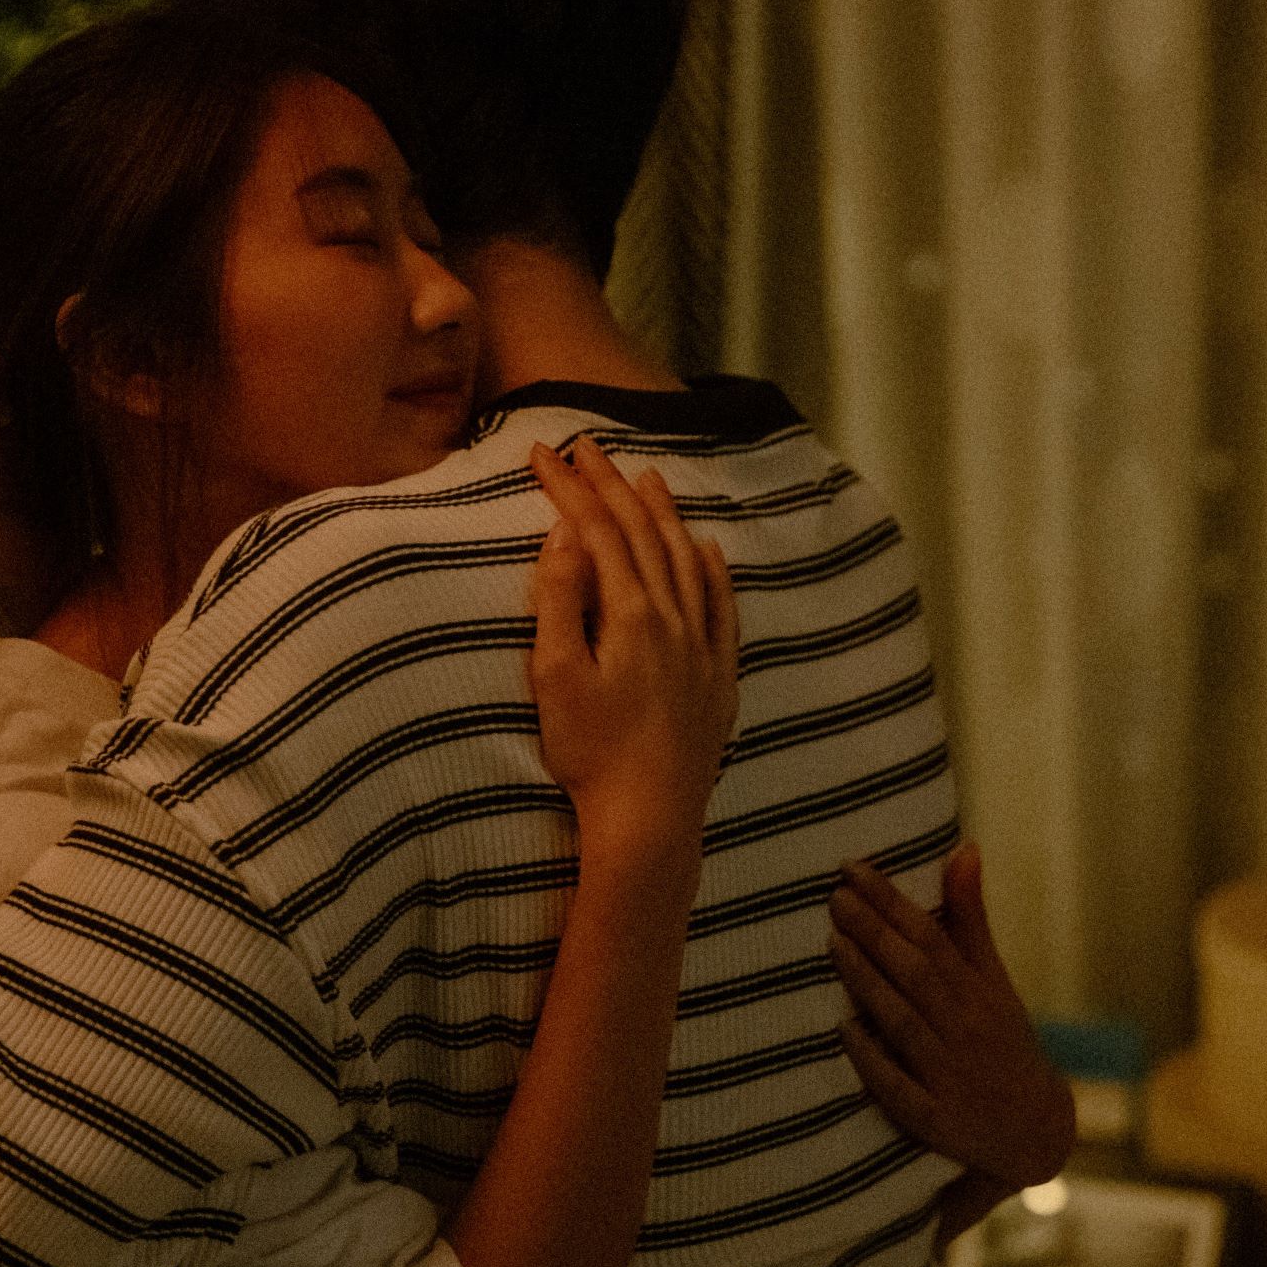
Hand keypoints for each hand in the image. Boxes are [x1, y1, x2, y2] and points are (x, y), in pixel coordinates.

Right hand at [525, 439, 739, 867]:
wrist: (650, 817)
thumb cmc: (591, 753)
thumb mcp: (556, 675)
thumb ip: (560, 600)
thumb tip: (565, 536)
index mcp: (630, 613)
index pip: (597, 531)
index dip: (568, 488)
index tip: (542, 454)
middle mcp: (674, 618)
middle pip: (643, 533)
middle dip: (610, 485)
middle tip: (586, 448)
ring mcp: (702, 646)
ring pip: (687, 560)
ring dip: (663, 513)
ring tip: (646, 477)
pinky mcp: (718, 678)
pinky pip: (723, 607)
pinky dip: (714, 569)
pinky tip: (708, 549)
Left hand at [831, 845, 1076, 1190]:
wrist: (1034, 1129)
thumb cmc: (1000, 1039)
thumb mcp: (993, 979)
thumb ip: (970, 918)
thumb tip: (963, 848)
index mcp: (978, 991)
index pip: (932, 937)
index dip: (893, 902)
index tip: (854, 869)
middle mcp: (965, 1028)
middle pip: (918, 974)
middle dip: (876, 933)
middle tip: (836, 897)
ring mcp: (950, 1075)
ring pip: (906, 1023)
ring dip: (869, 983)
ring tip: (833, 943)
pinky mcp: (935, 1119)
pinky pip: (899, 1087)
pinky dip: (874, 1059)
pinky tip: (845, 1030)